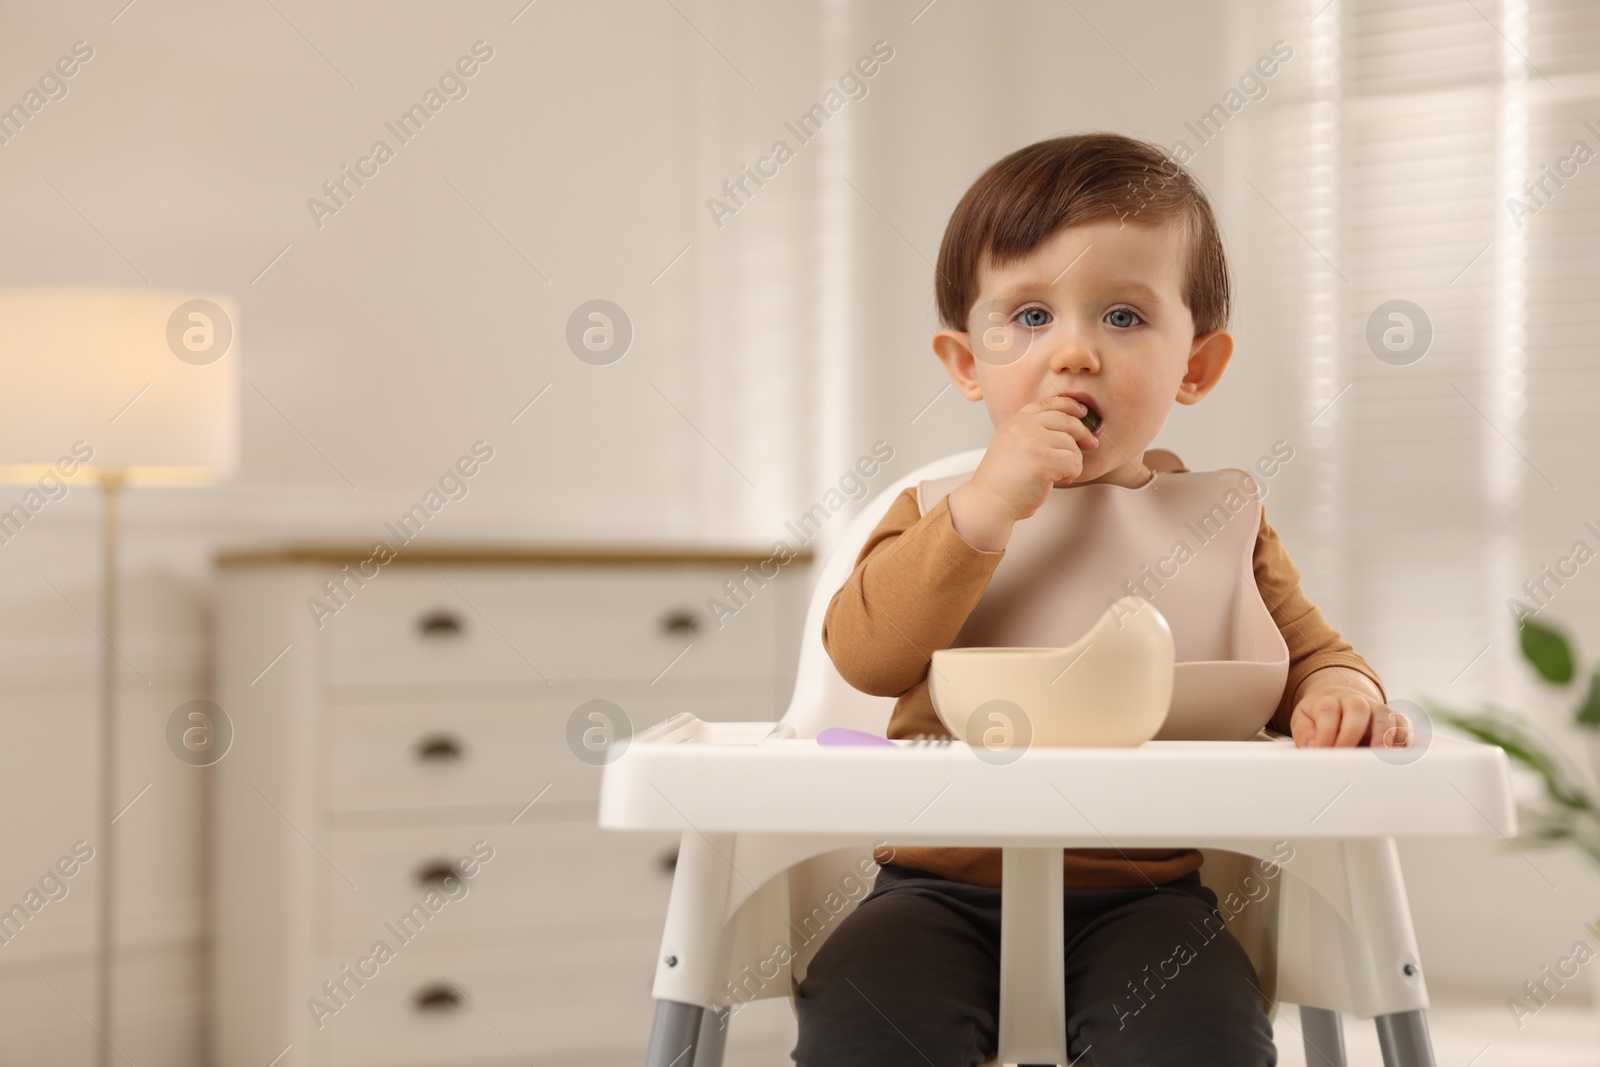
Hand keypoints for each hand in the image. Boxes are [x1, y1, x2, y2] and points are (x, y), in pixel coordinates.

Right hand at [969, 396, 1099, 522]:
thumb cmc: (1002, 481)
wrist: (989, 501)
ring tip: (1060, 473)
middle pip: (1066, 421)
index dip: (1070, 406)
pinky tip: (1060, 480)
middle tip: (1091, 444)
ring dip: (1072, 461)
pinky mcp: (1043, 459)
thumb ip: (1033, 433)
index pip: (1049, 404)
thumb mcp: (1012, 445)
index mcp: (1016, 421)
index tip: (1082, 413)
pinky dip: (1072, 473)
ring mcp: (1033, 441)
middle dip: (1083, 434)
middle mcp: (1023, 426)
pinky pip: (1074, 462)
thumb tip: (1070, 431)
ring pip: (1072, 444)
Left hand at [1289, 674, 1409, 748]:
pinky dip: (1402, 738)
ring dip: (1383, 734)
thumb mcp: (1303, 720)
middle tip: (1345, 753)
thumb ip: (1305, 733)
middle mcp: (1355, 701)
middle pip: (1357, 708)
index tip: (1321, 750)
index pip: (1328, 710)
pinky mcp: (1392, 720)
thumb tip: (1314, 747)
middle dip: (1351, 732)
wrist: (1340, 700)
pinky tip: (1398, 752)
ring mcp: (1376, 709)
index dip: (1325, 732)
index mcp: (1330, 699)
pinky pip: (1401, 725)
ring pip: (1383, 715)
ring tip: (1379, 752)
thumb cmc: (1319, 715)